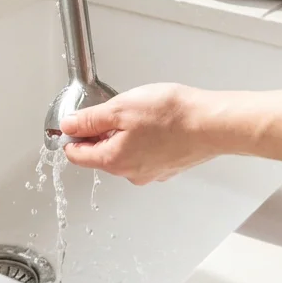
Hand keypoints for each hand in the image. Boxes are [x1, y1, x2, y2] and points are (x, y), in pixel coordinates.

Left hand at [60, 83, 222, 184]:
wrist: (213, 124)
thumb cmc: (172, 116)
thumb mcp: (120, 108)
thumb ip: (89, 119)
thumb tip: (68, 126)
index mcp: (114, 161)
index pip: (77, 155)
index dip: (72, 135)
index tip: (75, 120)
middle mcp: (132, 174)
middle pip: (101, 154)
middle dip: (102, 131)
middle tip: (116, 108)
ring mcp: (152, 173)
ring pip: (124, 152)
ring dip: (125, 133)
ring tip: (141, 113)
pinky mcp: (169, 167)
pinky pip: (145, 153)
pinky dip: (145, 138)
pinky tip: (157, 122)